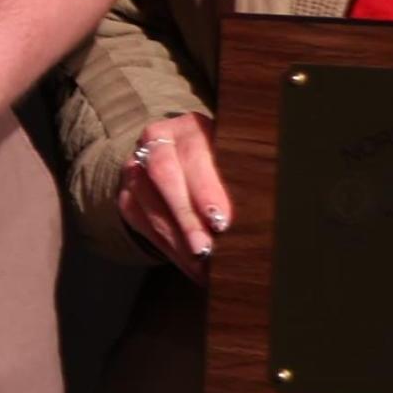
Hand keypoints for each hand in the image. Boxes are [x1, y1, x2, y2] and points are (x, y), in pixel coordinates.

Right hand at [118, 112, 234, 281]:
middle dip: (185, 217)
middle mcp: (157, 142)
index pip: (193, 154)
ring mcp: (136, 168)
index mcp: (190, 127)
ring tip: (200, 265)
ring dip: (175, 238)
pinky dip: (166, 247)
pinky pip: (140, 223)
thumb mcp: (237, 160)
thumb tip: (265, 209)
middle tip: (204, 249)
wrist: (189, 159)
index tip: (221, 220)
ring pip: (148, 203)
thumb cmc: (226, 164)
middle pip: (163, 176)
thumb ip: (243, 175)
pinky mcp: (127, 195)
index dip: (206, 188)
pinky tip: (189, 265)